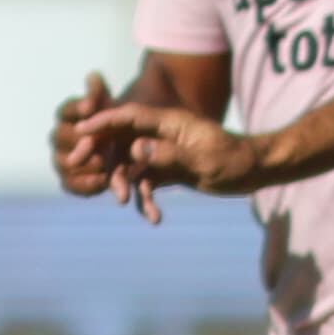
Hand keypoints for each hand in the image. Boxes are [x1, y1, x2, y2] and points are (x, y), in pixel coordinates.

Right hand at [48, 66, 121, 197]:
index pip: (66, 110)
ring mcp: (61, 160)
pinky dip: (85, 184)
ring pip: (63, 162)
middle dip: (76, 138)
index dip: (77, 107)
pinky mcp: (69, 181)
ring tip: (102, 163)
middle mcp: (59, 138)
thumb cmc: (114, 123)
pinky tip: (102, 182)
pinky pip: (71, 184)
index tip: (90, 107)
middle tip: (94, 139)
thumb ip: (100, 93)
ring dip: (81, 163)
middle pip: (60, 137)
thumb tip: (93, 76)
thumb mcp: (110, 106)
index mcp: (68, 117)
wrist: (121, 148)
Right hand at [70, 97, 259, 220]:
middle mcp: (162, 134)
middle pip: (121, 139)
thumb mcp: (204, 160)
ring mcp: (163, 151)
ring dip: (125, 183)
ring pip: (131, 164)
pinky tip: (154, 218)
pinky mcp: (167, 169)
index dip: (103, 121)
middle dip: (100, 153)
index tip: (80, 130)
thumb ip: (170, 154)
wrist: (255, 172)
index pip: (129, 116)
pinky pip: (147, 182)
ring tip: (126, 203)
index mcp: (170, 122)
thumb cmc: (235, 160)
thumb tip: (136, 149)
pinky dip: (146, 199)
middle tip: (78, 165)